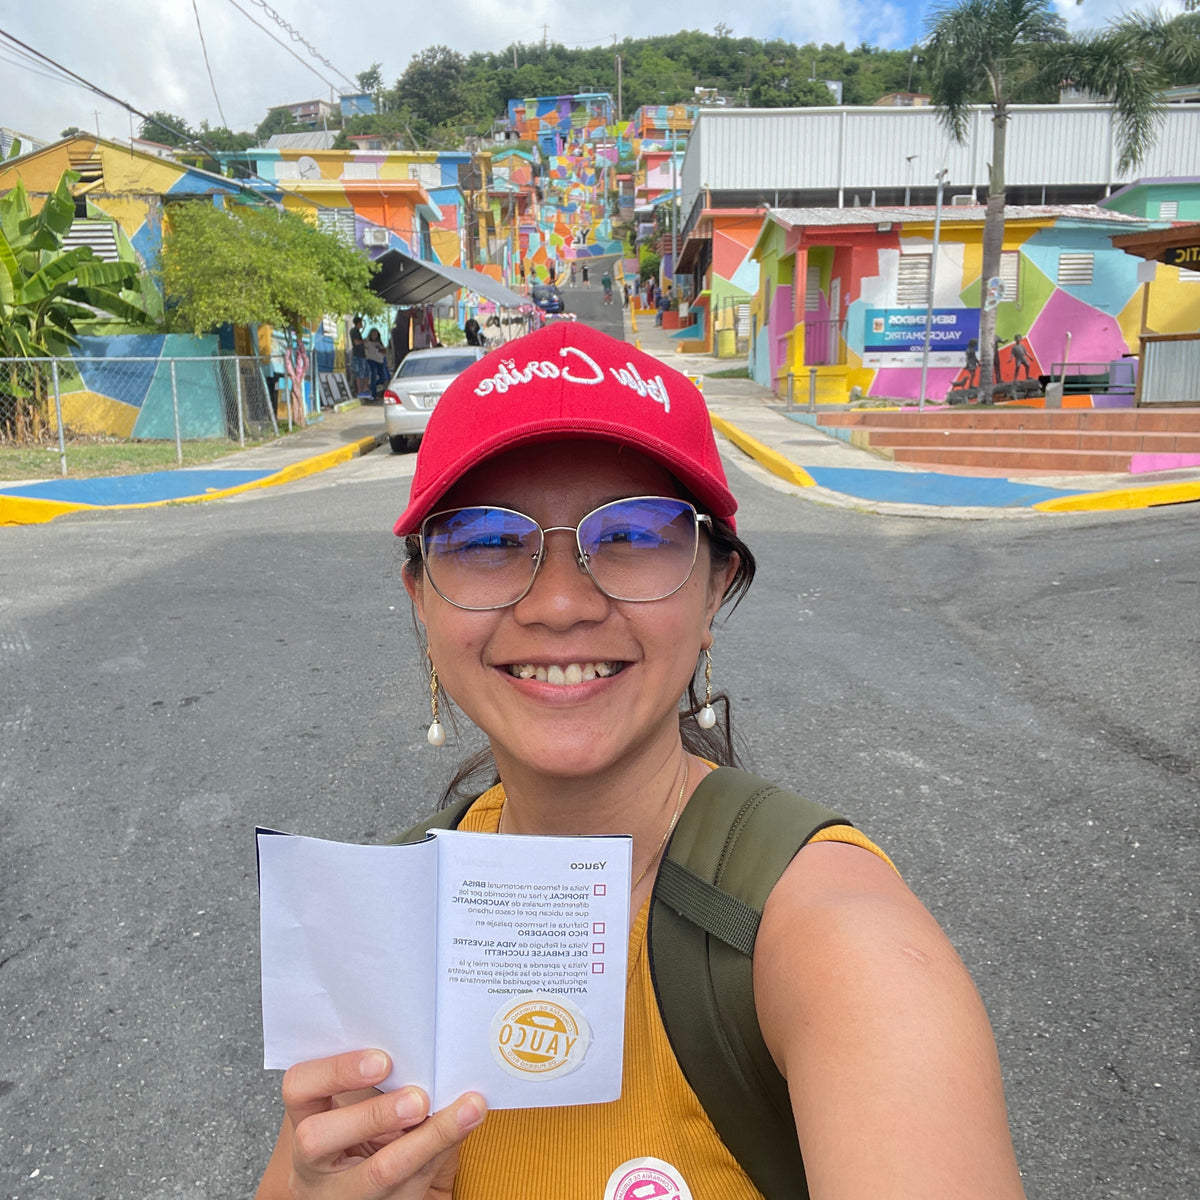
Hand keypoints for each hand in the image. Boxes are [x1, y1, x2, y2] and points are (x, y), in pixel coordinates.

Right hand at [259, 1050, 485, 1198]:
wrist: (376, 1187)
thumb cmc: (370, 1130)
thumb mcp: (363, 1104)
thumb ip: (380, 1078)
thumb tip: (425, 1043)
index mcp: (306, 1119)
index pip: (299, 1087)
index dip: (335, 1071)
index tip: (382, 1060)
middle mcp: (313, 1163)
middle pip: (319, 1139)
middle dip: (373, 1115)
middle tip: (418, 1098)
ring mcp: (342, 1194)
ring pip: (379, 1172)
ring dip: (429, 1138)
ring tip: (467, 1110)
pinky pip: (412, 1187)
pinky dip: (445, 1151)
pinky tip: (468, 1126)